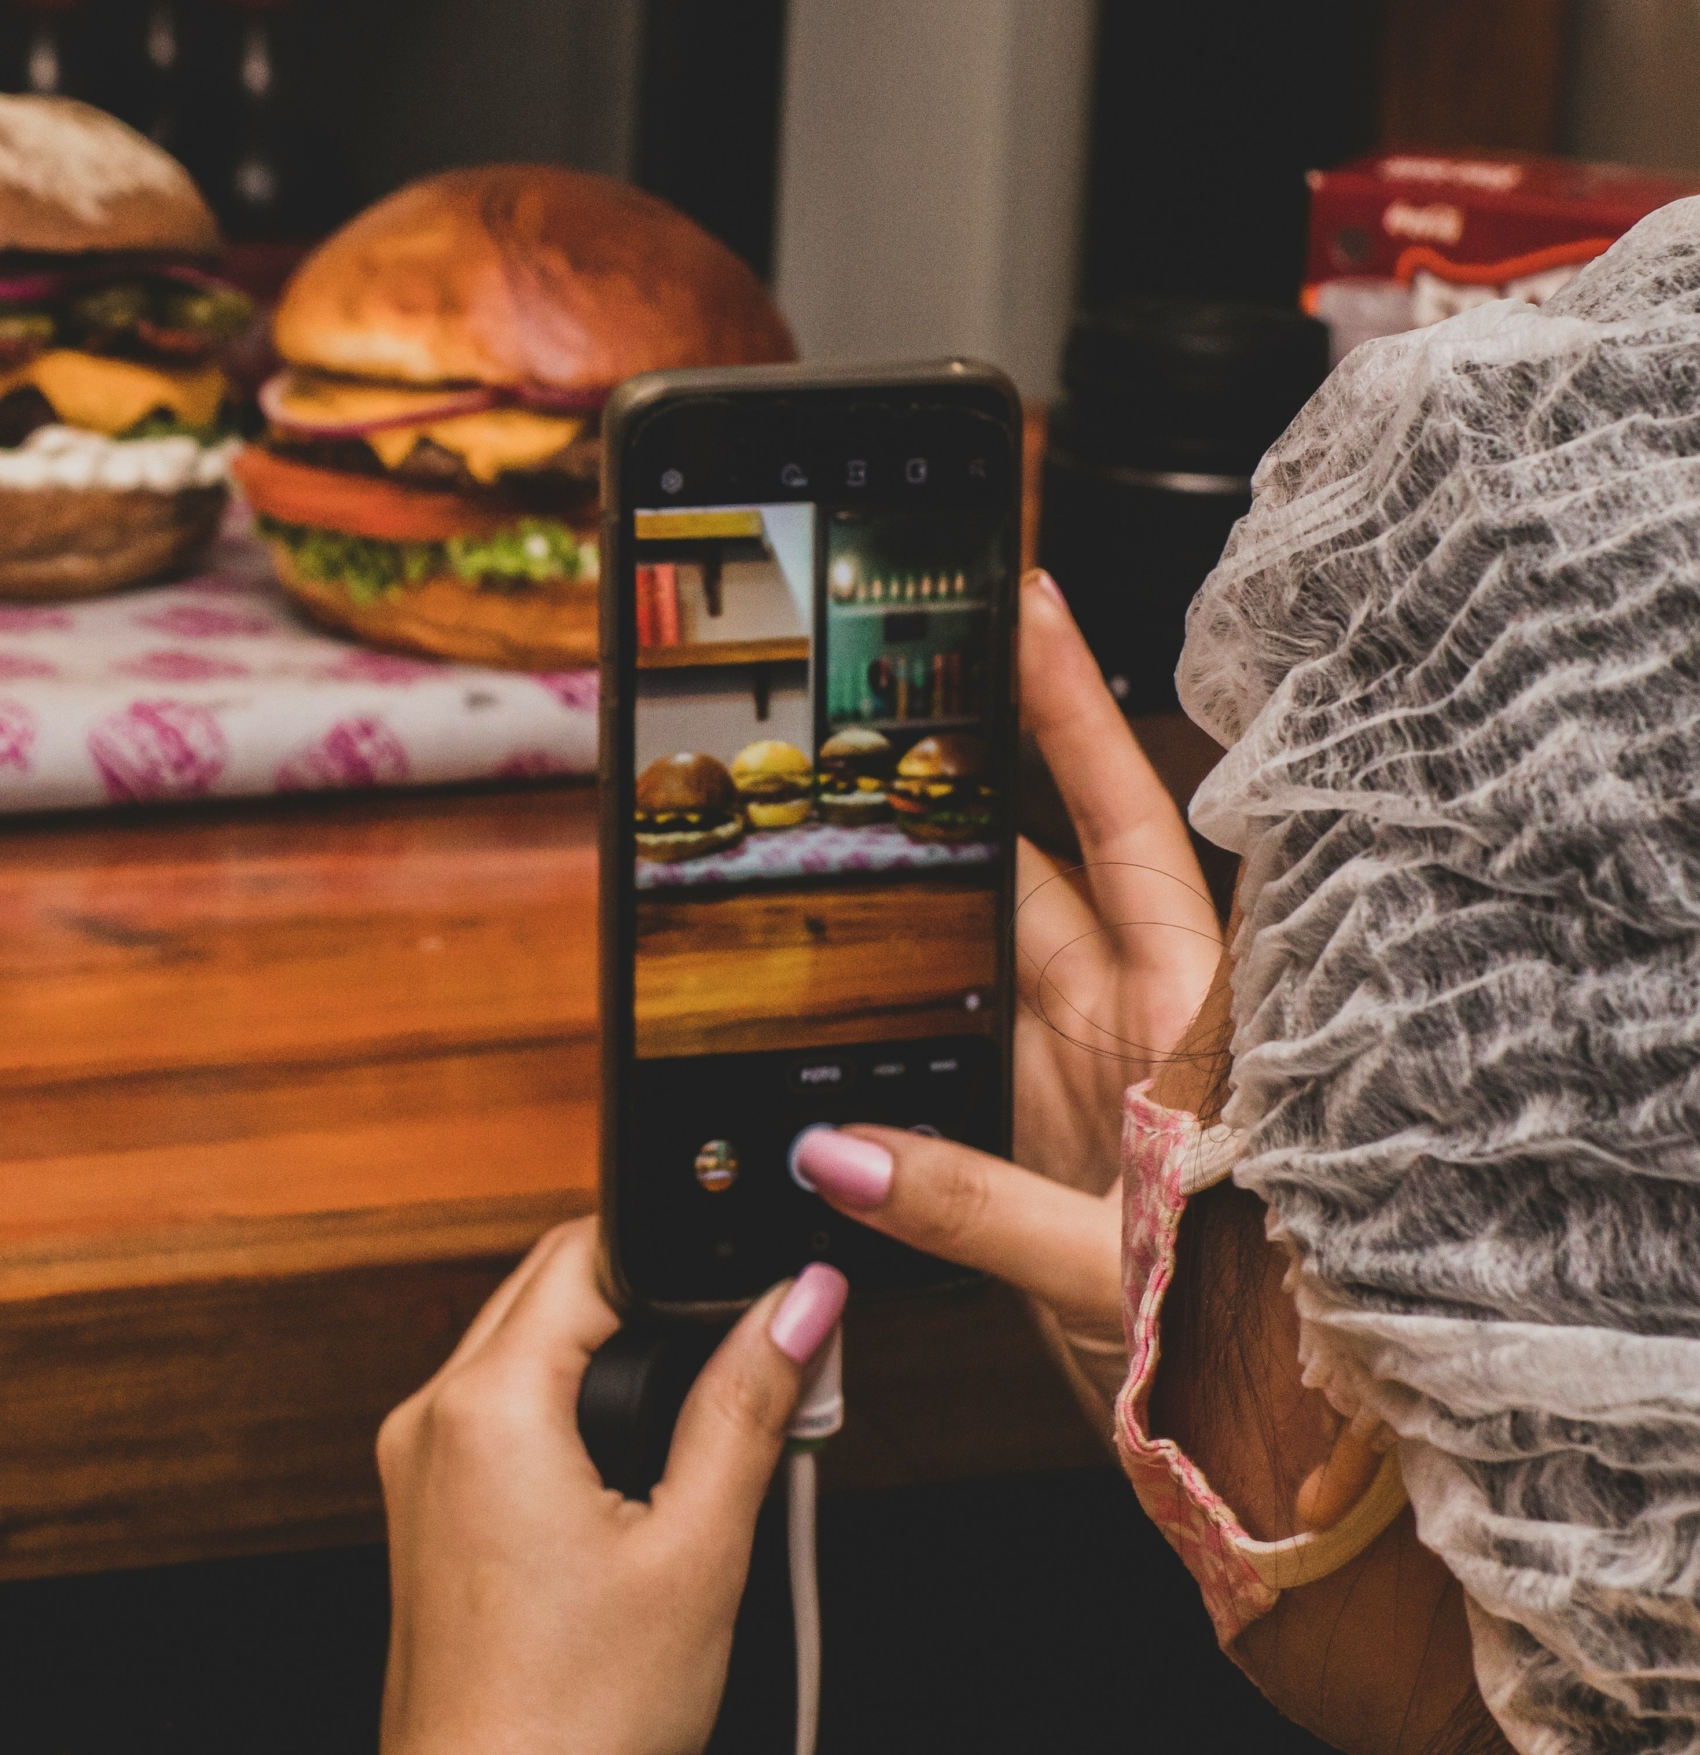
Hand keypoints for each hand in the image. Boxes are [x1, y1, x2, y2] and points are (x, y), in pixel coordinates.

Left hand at [377, 1219, 845, 1754]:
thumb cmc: (576, 1721)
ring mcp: (416, 1465)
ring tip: (711, 1431)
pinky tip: (642, 1480)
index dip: (680, 1259)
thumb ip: (748, 1408)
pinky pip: (501, 1416)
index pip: (584, 1253)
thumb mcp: (698, 1552)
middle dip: (655, 1309)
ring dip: (615, 1362)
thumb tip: (800, 1304)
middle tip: (755, 1361)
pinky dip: (571, 1417)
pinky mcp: (425, 1510)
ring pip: (525, 1352)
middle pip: (550, 1292)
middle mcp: (430, 1417)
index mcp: (487, 1405)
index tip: (758, 1287)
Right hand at [792, 574, 1221, 1408]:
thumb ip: (976, 1210)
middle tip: (848, 720)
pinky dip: (867, 1049)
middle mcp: (1126, 1035)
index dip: (1070, 714)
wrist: (1277, 1466)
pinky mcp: (1021, 1157)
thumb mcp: (1121, 1271)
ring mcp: (1069, 1093)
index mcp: (1186, 1023)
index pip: (1120, 827)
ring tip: (799, 856)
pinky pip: (927, 1075)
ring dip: (887, 929)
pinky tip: (809, 1019)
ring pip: (961, 969)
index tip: (1023, 609)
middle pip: (1014, 880)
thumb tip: (839, 1154)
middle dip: (933, 802)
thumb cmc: (1262, 1357)